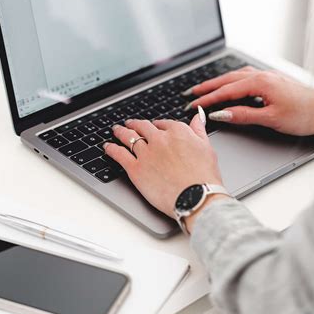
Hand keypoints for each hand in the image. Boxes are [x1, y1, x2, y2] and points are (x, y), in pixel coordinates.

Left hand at [103, 114, 222, 217]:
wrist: (196, 197)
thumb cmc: (204, 176)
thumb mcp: (207, 147)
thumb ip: (199, 130)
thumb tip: (198, 117)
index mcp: (177, 132)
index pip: (163, 123)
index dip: (157, 125)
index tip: (154, 127)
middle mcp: (160, 139)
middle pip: (143, 127)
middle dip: (136, 124)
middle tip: (131, 124)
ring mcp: (146, 153)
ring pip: (129, 137)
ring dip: (121, 132)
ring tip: (116, 130)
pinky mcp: (136, 169)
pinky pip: (119, 154)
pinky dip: (111, 149)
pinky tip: (107, 147)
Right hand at [185, 67, 313, 135]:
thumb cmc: (303, 115)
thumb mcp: (270, 119)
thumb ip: (243, 115)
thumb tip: (221, 114)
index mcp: (260, 82)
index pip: (226, 91)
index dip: (208, 99)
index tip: (193, 105)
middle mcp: (262, 75)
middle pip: (228, 79)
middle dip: (208, 86)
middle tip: (191, 93)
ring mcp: (267, 75)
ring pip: (236, 76)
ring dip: (219, 82)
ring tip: (205, 88)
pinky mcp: (272, 79)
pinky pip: (245, 76)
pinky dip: (232, 80)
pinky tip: (230, 84)